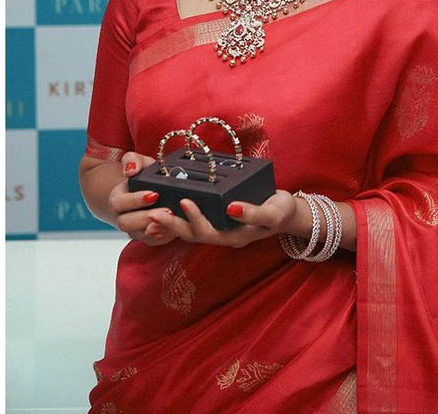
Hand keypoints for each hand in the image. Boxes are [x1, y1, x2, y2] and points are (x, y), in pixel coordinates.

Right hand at [108, 151, 176, 246]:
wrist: (144, 190)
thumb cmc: (142, 175)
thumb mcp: (138, 162)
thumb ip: (132, 161)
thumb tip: (130, 170)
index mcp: (117, 198)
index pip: (120, 202)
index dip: (136, 200)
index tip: (154, 194)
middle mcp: (122, 216)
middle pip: (126, 223)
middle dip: (147, 218)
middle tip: (168, 211)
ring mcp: (133, 229)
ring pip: (140, 235)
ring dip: (157, 230)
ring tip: (174, 220)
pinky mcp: (146, 237)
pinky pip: (153, 242)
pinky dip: (164, 237)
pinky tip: (177, 230)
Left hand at [144, 189, 297, 248]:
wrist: (287, 213)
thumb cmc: (281, 212)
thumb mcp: (273, 213)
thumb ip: (254, 212)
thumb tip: (230, 208)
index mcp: (234, 236)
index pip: (208, 231)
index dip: (194, 218)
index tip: (184, 201)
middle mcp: (222, 235)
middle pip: (192, 234)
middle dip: (172, 225)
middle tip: (152, 214)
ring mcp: (218, 228)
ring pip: (189, 230)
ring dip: (170, 224)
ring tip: (151, 214)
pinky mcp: (216, 218)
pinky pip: (193, 221)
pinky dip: (178, 217)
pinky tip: (165, 208)